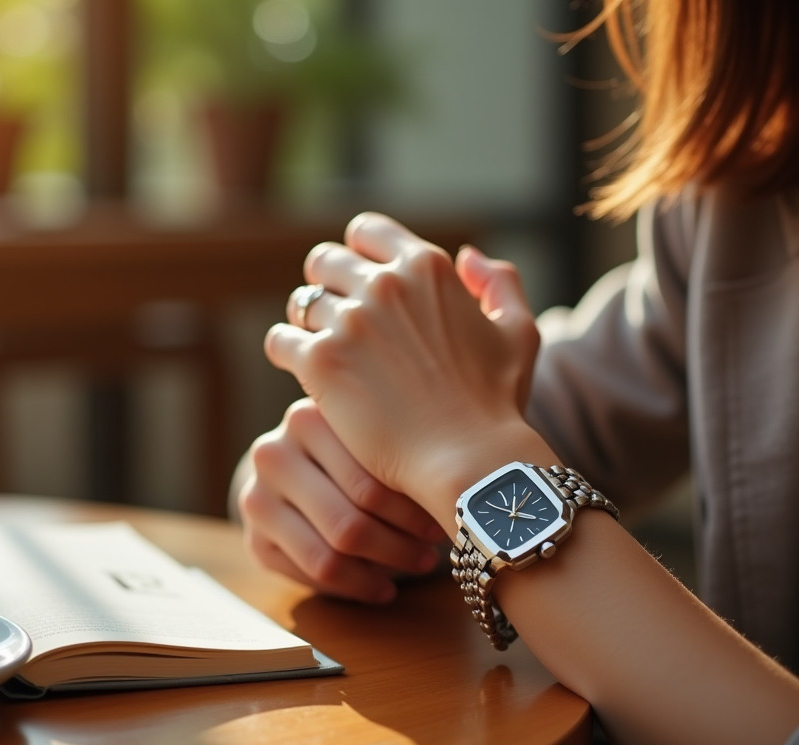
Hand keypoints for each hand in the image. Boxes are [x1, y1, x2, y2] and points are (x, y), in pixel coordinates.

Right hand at [237, 398, 445, 603]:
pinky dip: (354, 588)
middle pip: (349, 524)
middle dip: (399, 547)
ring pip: (330, 555)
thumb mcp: (368, 436)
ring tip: (416, 567)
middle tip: (430, 554)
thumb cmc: (352, 451)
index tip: (441, 522)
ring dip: (382, 571)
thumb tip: (462, 488)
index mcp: (305, 419)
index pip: (368, 482)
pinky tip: (382, 586)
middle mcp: (272, 455)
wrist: (293, 465)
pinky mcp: (253, 540)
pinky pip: (311, 577)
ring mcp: (256, 498)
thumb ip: (398, 448)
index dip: (412, 512)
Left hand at [266, 212, 539, 509]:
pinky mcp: (321, 361)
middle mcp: (386, 284)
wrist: (469, 459)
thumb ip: (499, 283)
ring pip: (301, 302)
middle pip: (325, 261)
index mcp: (428, 267)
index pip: (367, 232)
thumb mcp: (518, 333)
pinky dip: (287, 353)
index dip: (358, 256)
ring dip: (307, 324)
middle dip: (328, 287)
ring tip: (321, 352)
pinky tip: (303, 374)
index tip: (358, 284)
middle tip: (334, 322)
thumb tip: (467, 255)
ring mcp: (350, 320)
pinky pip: (280, 340)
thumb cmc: (497, 405)